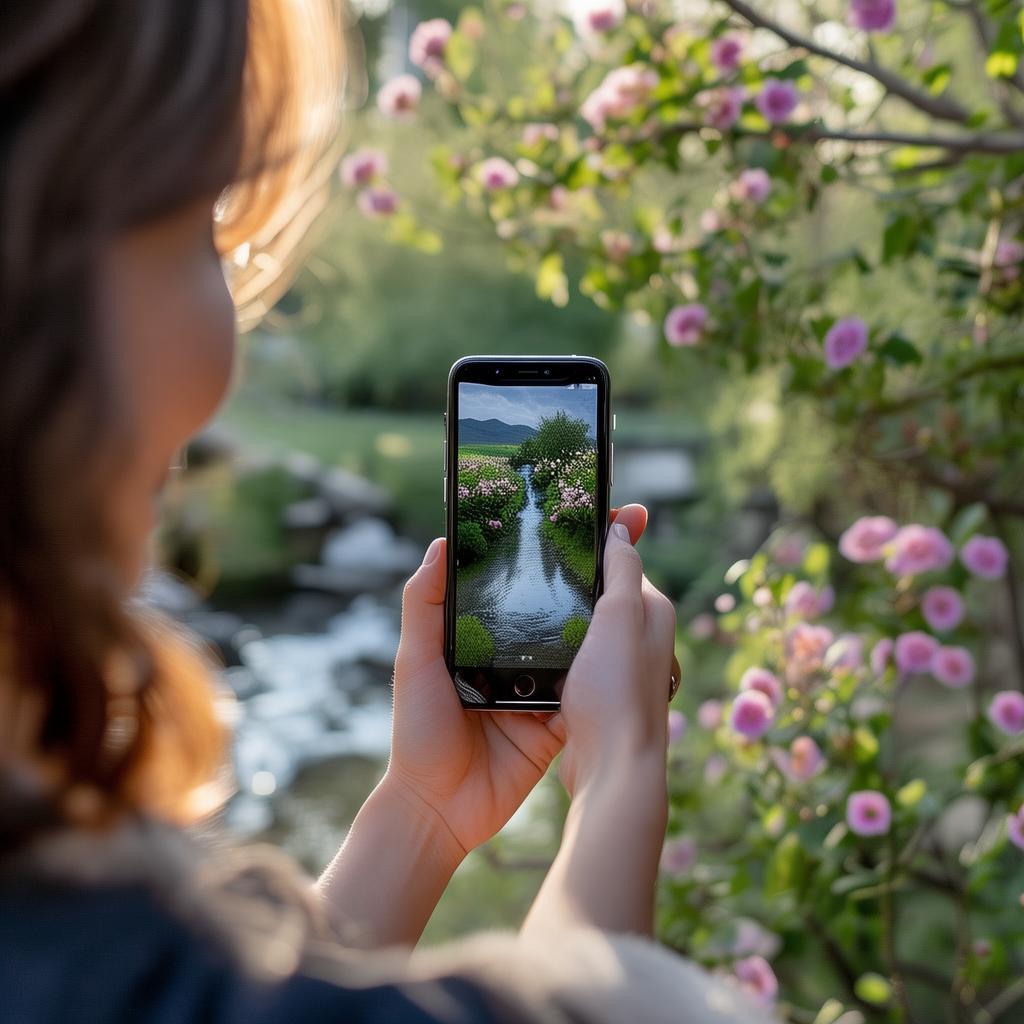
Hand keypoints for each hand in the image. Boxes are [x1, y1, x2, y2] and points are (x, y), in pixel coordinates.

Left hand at [384, 505, 651, 858]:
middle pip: (564, 603)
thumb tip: (441, 542)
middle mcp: (518, 653)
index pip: (524, 578)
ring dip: (612, 613)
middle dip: (599, 566)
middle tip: (634, 523)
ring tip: (644, 571)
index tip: (581, 509)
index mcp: (485, 632)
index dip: (550, 545)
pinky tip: (634, 640)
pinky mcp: (562, 721)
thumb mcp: (413, 659)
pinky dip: (610, 671)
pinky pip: (592, 690)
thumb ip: (424, 605)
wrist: (436, 809)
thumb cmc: (416, 730)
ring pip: (585, 643)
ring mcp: (543, 686)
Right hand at [556, 512, 677, 798]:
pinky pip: (574, 659)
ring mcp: (620, 669)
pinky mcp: (598, 694)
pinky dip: (556, 652)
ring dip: (561, 620)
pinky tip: (532, 653)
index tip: (558, 531)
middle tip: (532, 569)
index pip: (621, 562)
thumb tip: (623, 528)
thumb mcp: (619, 617)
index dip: (593, 545)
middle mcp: (642, 638)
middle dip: (572, 583)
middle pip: (600, 595)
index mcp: (653, 612)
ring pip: (584, 628)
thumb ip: (622, 570)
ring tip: (526, 609)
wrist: (612, 769)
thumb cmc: (617, 692)